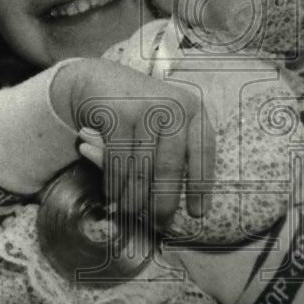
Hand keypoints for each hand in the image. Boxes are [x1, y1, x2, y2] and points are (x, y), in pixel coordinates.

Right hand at [50, 59, 215, 228]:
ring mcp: (143, 109)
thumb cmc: (140, 112)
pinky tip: (113, 195)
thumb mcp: (167, 125)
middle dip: (164, 200)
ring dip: (134, 197)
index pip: (203, 152)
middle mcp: (173, 107)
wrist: (100, 80)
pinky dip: (114, 183)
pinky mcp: (116, 114)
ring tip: (131, 213)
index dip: (201, 185)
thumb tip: (182, 206)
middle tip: (160, 223)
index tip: (197, 213)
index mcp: (193, 110)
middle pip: (170, 166)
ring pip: (140, 168)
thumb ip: (177, 155)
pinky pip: (117, 161)